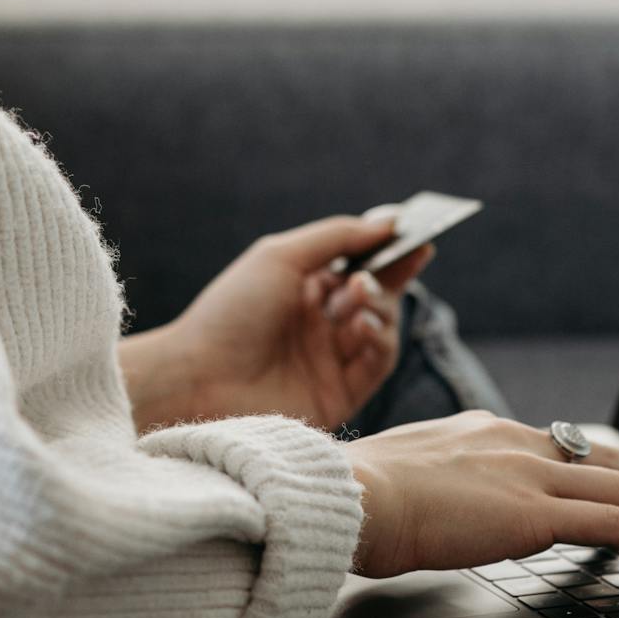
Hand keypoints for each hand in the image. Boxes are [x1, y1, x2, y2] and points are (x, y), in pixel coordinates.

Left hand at [121, 209, 435, 432]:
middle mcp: (320, 326)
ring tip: (357, 299)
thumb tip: (391, 221)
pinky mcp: (338, 396)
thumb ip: (338, 236)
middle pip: (377, 297)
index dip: (391, 253)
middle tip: (368, 276)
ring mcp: (330, 361)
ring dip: (379, 307)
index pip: (360, 267)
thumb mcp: (281, 257)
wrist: (198, 377)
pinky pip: (378, 364)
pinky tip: (363, 325)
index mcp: (304, 291)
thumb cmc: (231, 311)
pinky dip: (380, 340)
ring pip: (382, 328)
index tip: (420, 237)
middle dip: (386, 280)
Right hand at [344, 410, 618, 577]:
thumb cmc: (363, 493)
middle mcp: (516, 443)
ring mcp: (530, 475)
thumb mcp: (408, 472)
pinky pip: (616, 524)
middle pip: (608, 460)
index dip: (608, 462)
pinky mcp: (536, 514)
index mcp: (485, 431)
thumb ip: (441, 479)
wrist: (354, 494)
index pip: (564, 445)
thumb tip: (443, 500)